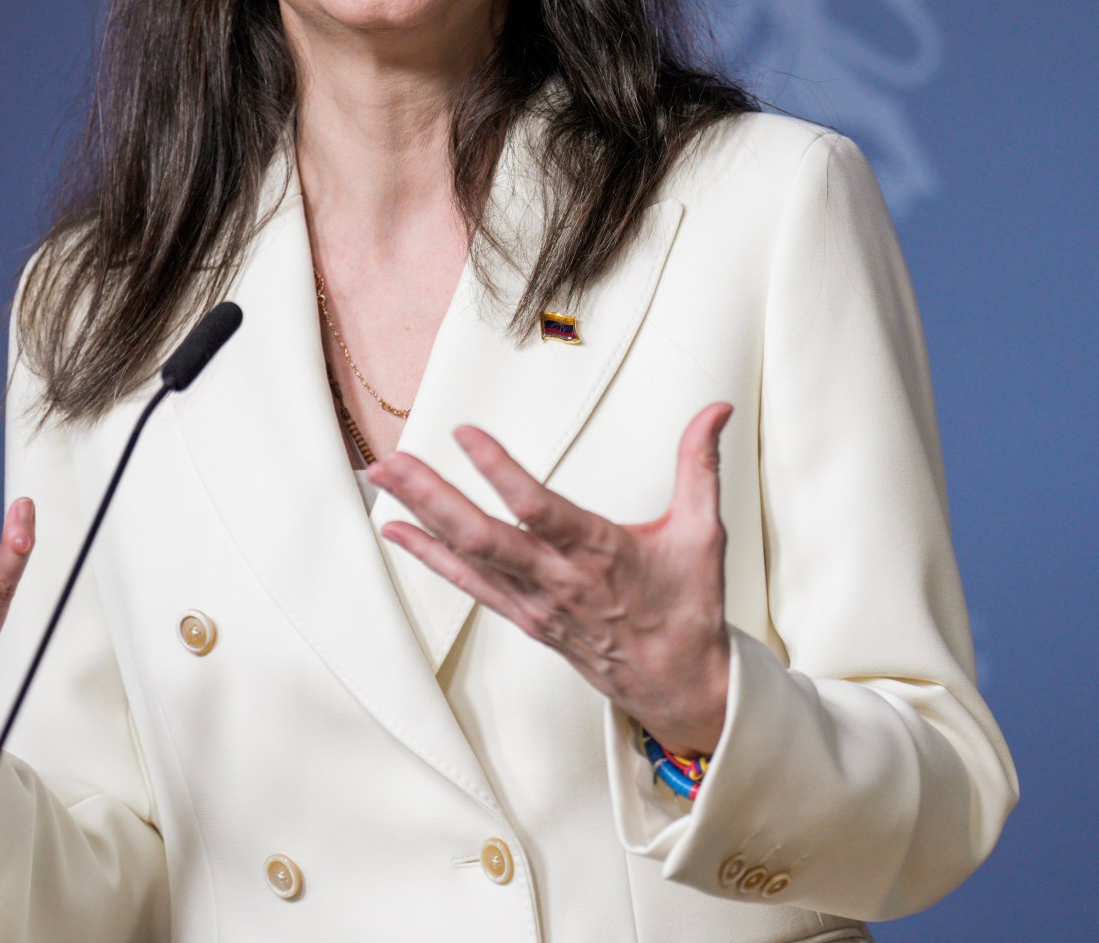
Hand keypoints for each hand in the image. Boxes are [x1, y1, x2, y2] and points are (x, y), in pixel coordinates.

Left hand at [369, 403, 733, 755]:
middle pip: (482, 535)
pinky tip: (398, 530)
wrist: (680, 689)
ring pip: (467, 557)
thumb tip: (717, 409)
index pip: (538, 508)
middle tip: (390, 460)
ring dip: (420, 515)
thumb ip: (701, 465)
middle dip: (431, 495)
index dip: (498, 470)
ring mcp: (536, 603)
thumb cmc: (688, 609)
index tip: (464, 433)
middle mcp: (559, 580)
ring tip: (381, 478)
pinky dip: (430, 556)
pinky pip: (469, 585)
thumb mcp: (704, 533)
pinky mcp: (525, 619)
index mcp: (601, 552)